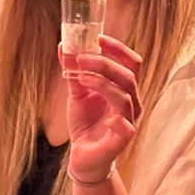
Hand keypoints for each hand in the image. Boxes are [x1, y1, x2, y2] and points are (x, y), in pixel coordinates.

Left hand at [62, 36, 142, 183]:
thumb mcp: (78, 94)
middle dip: (105, 63)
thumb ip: (74, 72)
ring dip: (103, 84)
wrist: (83, 157)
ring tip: (81, 77)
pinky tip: (105, 118)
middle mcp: (132, 104)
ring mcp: (129, 122)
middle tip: (82, 57)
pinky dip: (117, 121)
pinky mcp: (122, 141)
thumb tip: (63, 47)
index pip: (132, 64)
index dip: (119, 49)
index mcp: (125, 89)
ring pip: (125, 97)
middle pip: (128, 77)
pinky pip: (126, 128)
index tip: (99, 38)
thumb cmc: (86, 124)